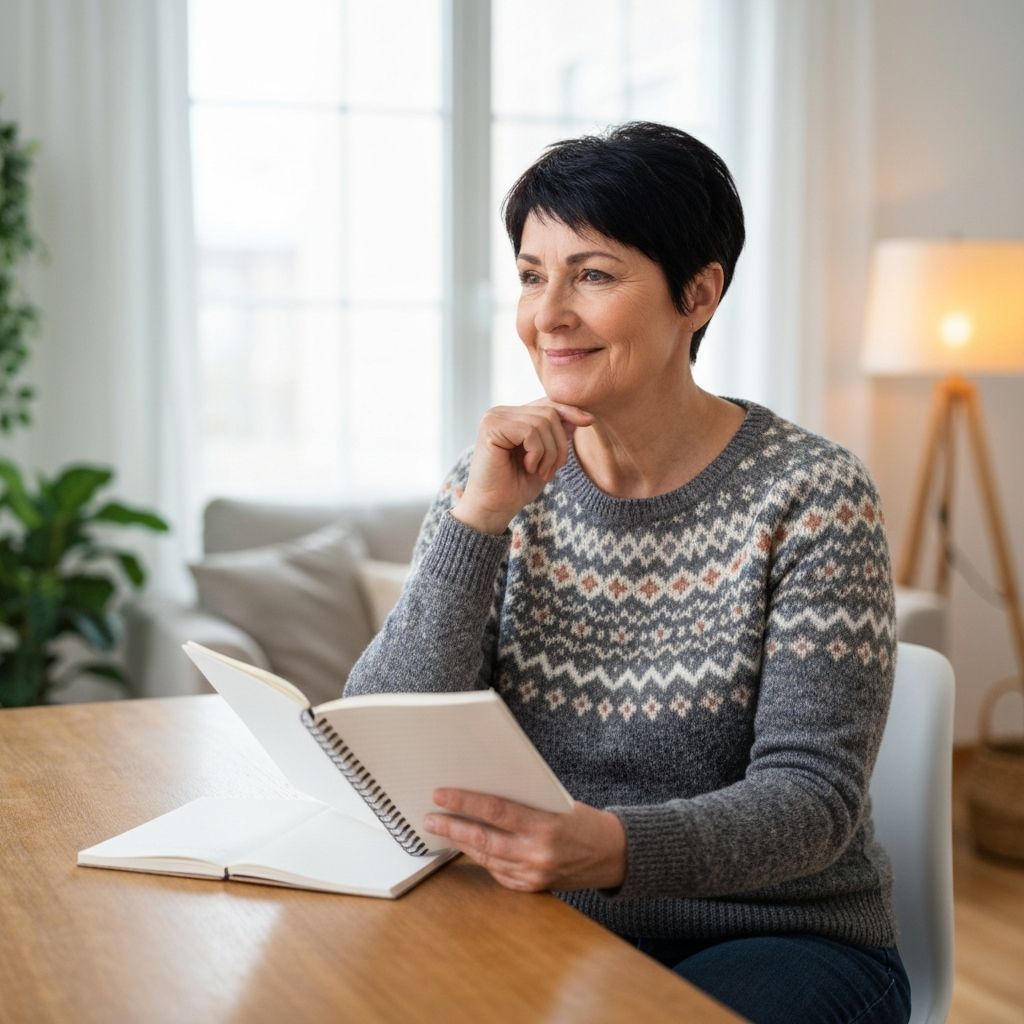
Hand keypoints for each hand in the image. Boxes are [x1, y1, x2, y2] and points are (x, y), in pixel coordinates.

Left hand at [423, 788, 626, 891]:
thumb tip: (482, 791)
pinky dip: (480, 858)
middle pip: (484, 839)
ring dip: (461, 842)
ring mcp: (534, 875)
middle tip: (429, 817)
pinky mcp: (532, 888)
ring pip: (486, 858)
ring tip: (442, 828)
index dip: (464, 802)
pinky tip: (466, 846)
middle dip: (452, 826)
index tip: (441, 794)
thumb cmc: (583, 820)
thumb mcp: (556, 802)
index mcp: (545, 826)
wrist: (613, 855)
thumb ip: (523, 802)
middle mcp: (537, 854)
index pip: (495, 811)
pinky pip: (497, 872)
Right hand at [452, 399, 594, 534]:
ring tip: (540, 472)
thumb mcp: (546, 458)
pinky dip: (537, 453)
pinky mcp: (491, 427)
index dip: (569, 412)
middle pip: (549, 412)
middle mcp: (501, 413)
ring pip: (543, 422)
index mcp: (512, 417)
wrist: (493, 509)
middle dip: (559, 444)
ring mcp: (494, 418)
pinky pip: (530, 432)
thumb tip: (582, 414)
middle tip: (551, 470)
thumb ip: (558, 435)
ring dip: (549, 453)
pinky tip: (528, 467)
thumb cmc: (517, 487)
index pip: (547, 404)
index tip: (589, 421)